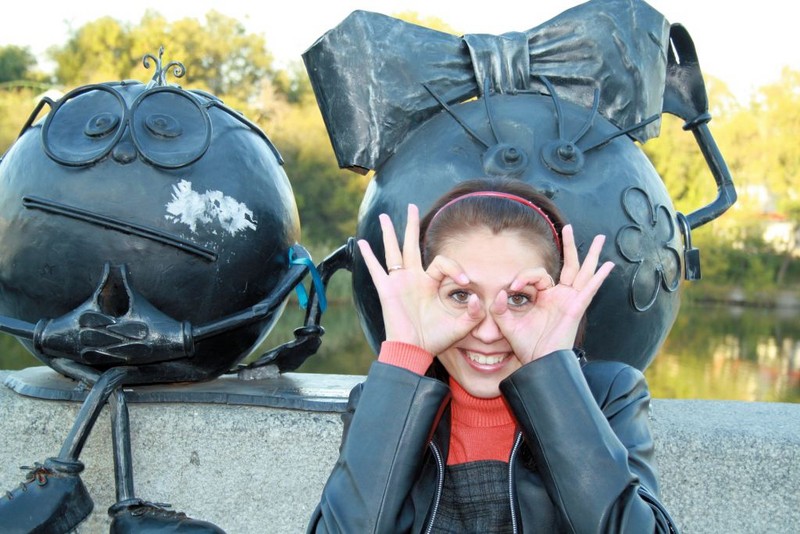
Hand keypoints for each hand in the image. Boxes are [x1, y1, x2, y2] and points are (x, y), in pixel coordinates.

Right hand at [358, 204, 483, 353]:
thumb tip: (476, 296)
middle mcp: (413, 279)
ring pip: (394, 251)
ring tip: (385, 216)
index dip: (456, 267)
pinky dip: (368, 257)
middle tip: (411, 207)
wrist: (414, 351)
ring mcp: (399, 283)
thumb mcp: (461, 325)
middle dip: (412, 225)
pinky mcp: (387, 290)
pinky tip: (361, 243)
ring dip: (390, 233)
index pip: (442, 262)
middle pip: (411, 245)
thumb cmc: (435, 340)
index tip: (466, 280)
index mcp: (430, 284)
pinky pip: (376, 270)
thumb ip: (474, 312)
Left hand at [490, 224, 613, 363]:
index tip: (513, 286)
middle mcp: (560, 296)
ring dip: (591, 255)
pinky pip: (589, 289)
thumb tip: (501, 293)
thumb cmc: (526, 346)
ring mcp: (570, 300)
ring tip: (600, 238)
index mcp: (545, 297)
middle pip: (569, 265)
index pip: (538, 274)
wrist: (539, 363)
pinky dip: (599, 277)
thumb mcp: (507, 324)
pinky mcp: (576, 308)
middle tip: (569, 227)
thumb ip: (500, 308)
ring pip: (583, 272)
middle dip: (570, 246)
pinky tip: (608, 265)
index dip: (524, 276)